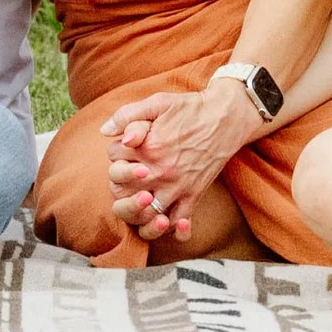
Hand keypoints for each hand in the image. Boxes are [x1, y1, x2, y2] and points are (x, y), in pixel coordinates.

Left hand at [99, 84, 264, 245]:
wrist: (226, 118)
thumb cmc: (190, 109)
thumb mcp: (157, 102)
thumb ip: (128, 115)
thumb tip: (105, 131)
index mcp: (149, 148)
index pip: (114, 158)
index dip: (116, 151)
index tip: (126, 147)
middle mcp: (161, 172)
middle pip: (122, 191)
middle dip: (119, 182)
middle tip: (128, 173)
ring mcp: (178, 187)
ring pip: (146, 214)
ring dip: (137, 211)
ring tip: (139, 197)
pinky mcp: (194, 195)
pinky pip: (178, 222)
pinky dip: (169, 228)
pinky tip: (164, 221)